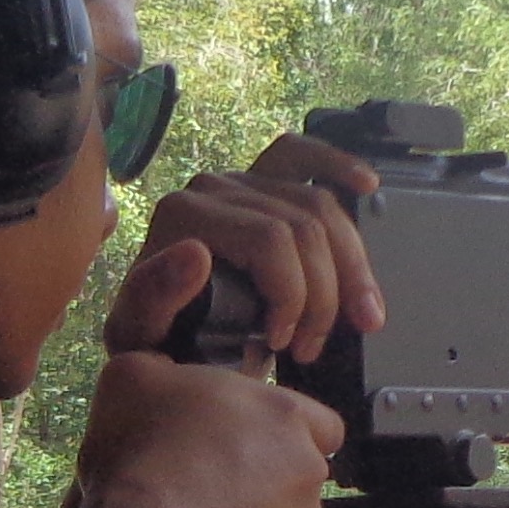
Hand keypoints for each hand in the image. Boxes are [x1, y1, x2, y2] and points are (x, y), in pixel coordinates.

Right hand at [81, 240, 348, 507]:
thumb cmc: (143, 459)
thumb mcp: (136, 366)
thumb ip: (165, 318)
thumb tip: (190, 257)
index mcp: (286, 415)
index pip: (313, 416)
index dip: (277, 421)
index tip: (243, 429)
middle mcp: (306, 472)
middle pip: (296, 468)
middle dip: (263, 471)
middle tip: (208, 471)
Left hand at [131, 131, 384, 366]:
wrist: (166, 337)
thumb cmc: (155, 338)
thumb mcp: (141, 334)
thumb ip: (155, 297)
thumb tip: (195, 252)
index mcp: (183, 214)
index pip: (270, 239)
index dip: (293, 294)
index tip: (285, 344)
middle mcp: (212, 187)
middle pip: (303, 225)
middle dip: (323, 295)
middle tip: (311, 348)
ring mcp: (241, 180)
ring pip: (321, 206)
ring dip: (351, 268)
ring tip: (354, 320)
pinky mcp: (262, 181)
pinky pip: (305, 159)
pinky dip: (340, 167)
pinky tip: (367, 184)